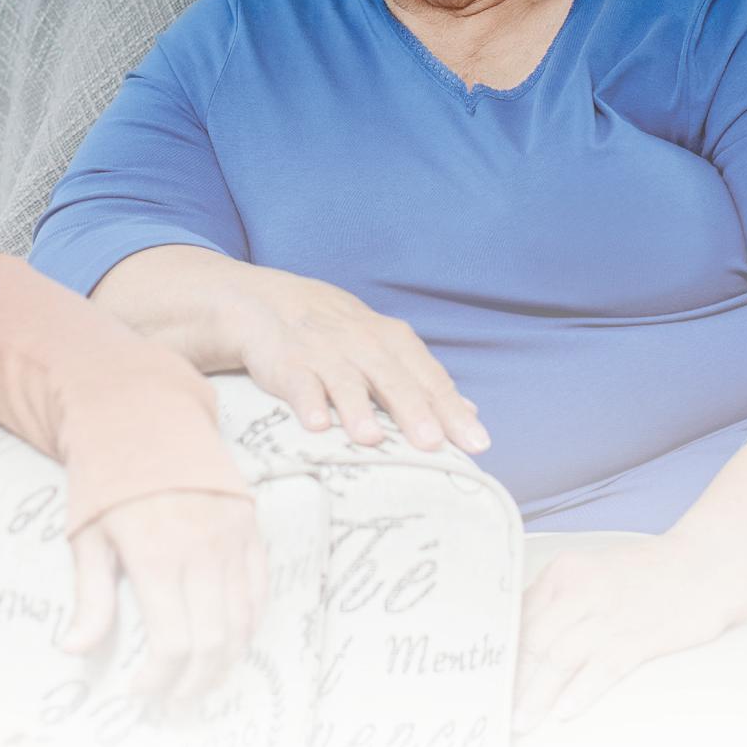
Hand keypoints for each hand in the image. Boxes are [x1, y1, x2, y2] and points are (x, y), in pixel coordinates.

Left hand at [61, 491, 265, 702]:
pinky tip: (227, 640)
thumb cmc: (105, 475)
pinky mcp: (248, 522)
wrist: (142, 410)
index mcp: (157, 554)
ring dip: (224, 662)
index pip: (172, 643)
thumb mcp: (87, 533)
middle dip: (193, 683)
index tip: (138, 691)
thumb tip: (74, 651)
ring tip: (198, 680)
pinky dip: (248, 623)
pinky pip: (259, 588)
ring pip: (242, 622)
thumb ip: (90, 597)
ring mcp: (231, 535)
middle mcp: (201, 548)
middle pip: (213, 642)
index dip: (158, 680)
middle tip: (172, 699)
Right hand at [232, 266, 488, 453]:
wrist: (269, 303)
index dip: (452, 410)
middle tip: (432, 443)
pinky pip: (299, 383)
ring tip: (370, 439)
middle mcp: (361, 343)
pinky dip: (307, 402)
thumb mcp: (383, 346)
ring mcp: (323, 352)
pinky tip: (316, 424)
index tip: (477, 443)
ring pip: (344, 381)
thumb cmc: (338, 334)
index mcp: (391, 341)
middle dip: (412, 410)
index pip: (428, 377)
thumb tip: (470, 413)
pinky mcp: (288, 363)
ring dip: (357, 408)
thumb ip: (423, 379)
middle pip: (392, 378)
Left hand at [513, 537, 746, 733]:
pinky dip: (580, 692)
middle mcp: (580, 590)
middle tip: (495, 704)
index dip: (503, 649)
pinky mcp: (638, 638)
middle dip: (513, 676)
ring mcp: (609, 615)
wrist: (703, 566)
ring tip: (519, 720)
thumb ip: (561, 598)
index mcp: (564, 571)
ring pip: (559, 658)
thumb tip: (527, 633)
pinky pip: (601, 669)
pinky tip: (562, 714)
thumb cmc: (644, 573)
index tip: (489, 674)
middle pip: (533, 639)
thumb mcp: (593, 572)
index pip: (520, 614)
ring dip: (536, 693)